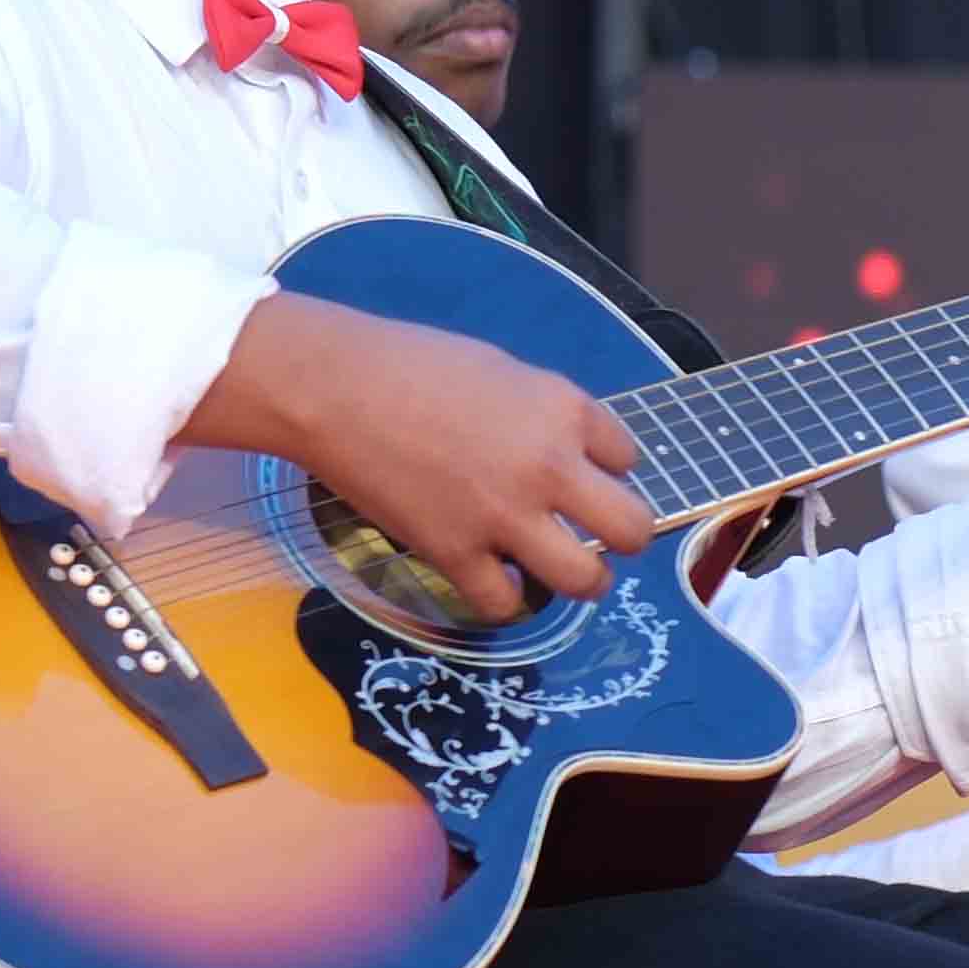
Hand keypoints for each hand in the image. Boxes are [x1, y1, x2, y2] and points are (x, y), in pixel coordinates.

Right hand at [200, 293, 641, 621]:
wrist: (335, 388)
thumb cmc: (412, 364)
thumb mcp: (503, 371)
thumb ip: (545, 413)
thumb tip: (570, 450)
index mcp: (564, 410)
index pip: (627, 456)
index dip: (608, 468)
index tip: (584, 471)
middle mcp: (548, 468)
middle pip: (632, 529)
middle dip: (626, 536)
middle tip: (601, 535)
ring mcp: (503, 517)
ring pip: (585, 580)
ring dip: (585, 580)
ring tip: (570, 571)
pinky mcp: (454, 553)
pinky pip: (504, 603)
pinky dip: (506, 597)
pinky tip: (498, 580)